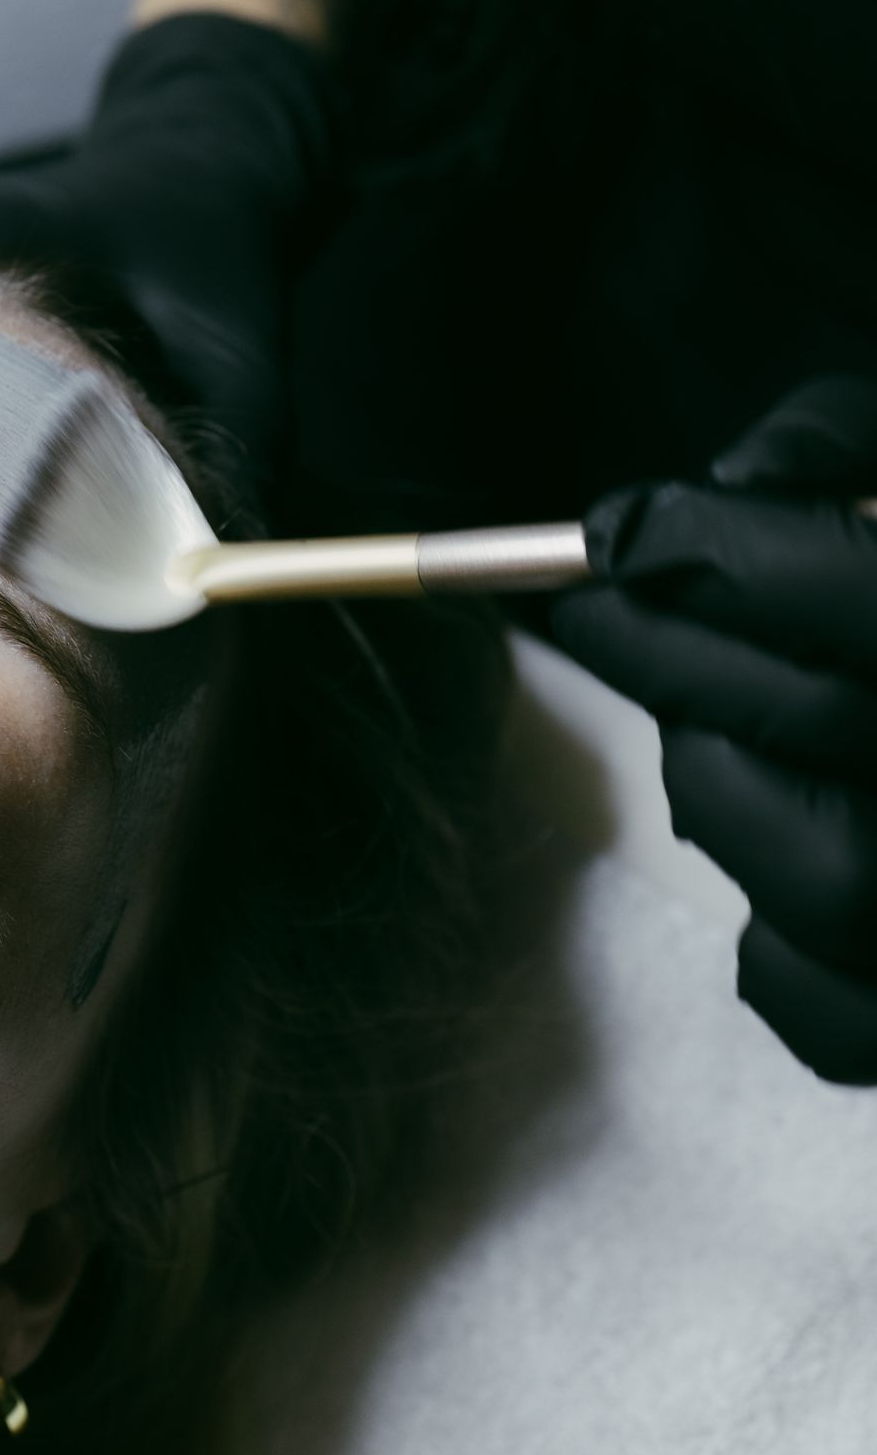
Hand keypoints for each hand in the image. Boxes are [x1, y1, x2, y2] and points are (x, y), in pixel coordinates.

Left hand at [549, 377, 876, 1083]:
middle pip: (810, 723)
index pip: (861, 592)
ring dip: (721, 783)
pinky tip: (793, 850)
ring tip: (724, 724)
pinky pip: (821, 1005)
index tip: (621, 529)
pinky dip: (775, 942)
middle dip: (672, 653)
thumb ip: (848, 450)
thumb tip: (739, 485)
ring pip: (806, 873)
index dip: (712, 550)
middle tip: (603, 608)